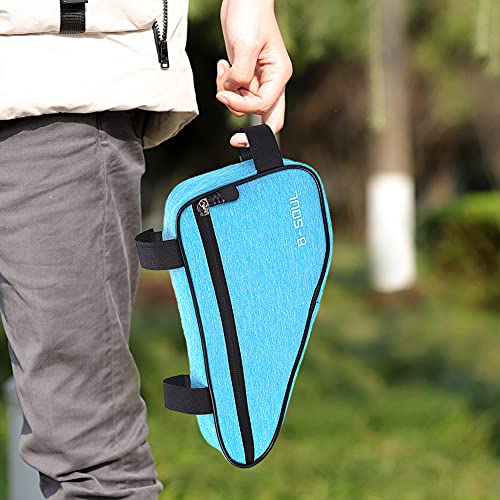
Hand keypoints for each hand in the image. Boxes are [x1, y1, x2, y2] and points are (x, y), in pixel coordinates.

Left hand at [217, 0, 292, 146]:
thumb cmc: (250, 15)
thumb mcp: (245, 45)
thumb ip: (240, 75)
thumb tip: (233, 94)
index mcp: (278, 76)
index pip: (264, 106)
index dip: (243, 107)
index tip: (224, 98)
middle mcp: (271, 81)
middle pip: (267, 118)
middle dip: (250, 130)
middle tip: (235, 141)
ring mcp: (258, 80)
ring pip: (244, 104)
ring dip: (229, 94)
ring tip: (223, 69)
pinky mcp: (246, 75)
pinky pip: (235, 92)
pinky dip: (225, 84)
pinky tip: (222, 65)